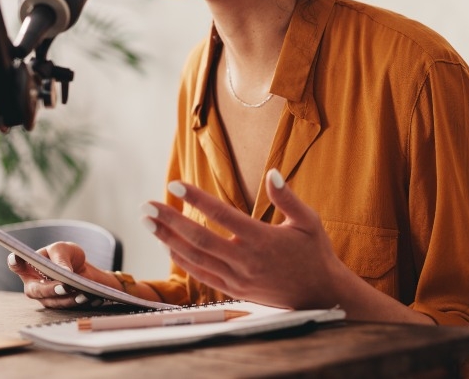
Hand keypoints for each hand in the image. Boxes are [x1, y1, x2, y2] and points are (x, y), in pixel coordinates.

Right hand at [6, 242, 117, 308]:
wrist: (83, 270)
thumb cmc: (67, 256)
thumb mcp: (64, 249)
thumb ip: (60, 258)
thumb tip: (63, 272)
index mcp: (29, 266)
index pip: (16, 264)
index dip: (14, 262)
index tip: (16, 258)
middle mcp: (33, 283)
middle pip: (35, 290)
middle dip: (49, 289)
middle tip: (64, 286)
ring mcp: (44, 297)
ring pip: (52, 302)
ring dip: (68, 298)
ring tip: (83, 293)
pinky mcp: (58, 306)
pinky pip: (66, 307)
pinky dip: (78, 302)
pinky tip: (90, 297)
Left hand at [144, 169, 348, 308]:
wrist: (321, 296)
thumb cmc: (315, 254)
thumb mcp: (309, 221)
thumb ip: (288, 198)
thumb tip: (272, 172)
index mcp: (262, 239)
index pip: (222, 214)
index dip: (196, 198)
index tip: (175, 184)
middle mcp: (246, 260)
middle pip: (199, 238)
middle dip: (169, 221)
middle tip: (146, 206)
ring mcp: (237, 278)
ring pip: (195, 258)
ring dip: (168, 240)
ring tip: (148, 223)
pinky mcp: (234, 291)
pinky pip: (201, 275)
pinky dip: (181, 260)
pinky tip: (167, 245)